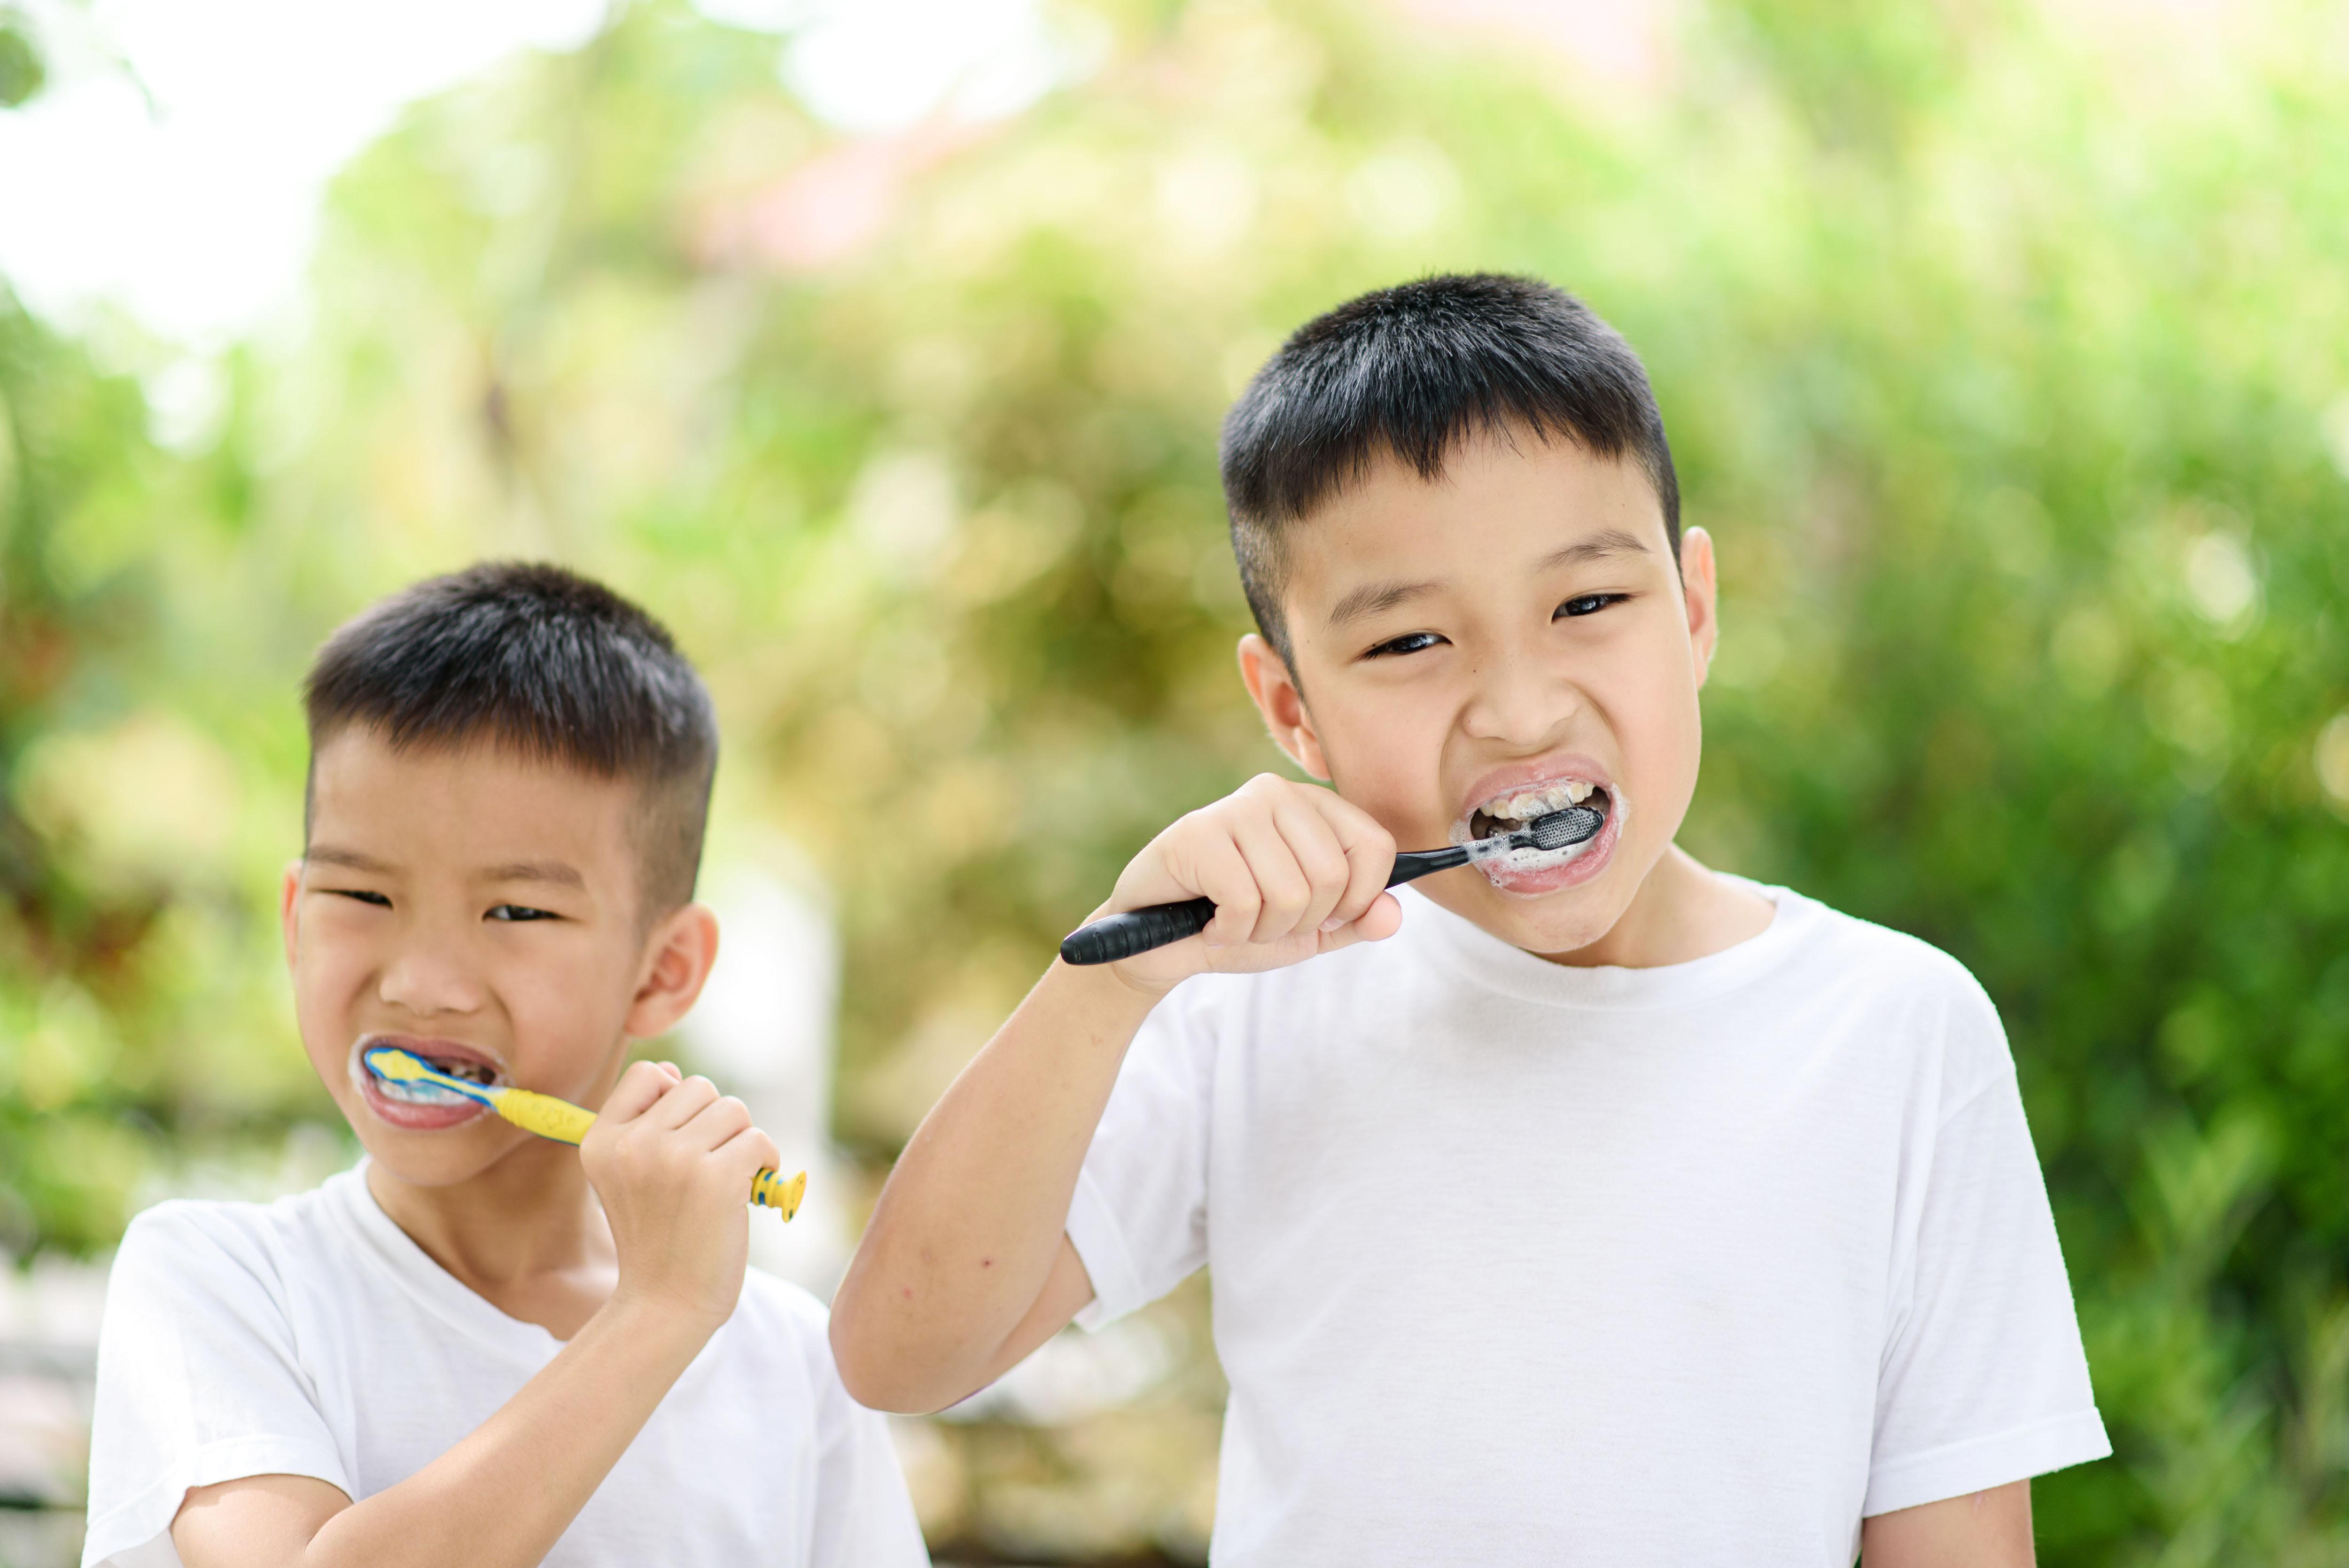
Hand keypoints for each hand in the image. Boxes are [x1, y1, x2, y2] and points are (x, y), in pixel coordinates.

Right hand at [580, 1060, 780, 1330]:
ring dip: (741, 1141)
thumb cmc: (656, 1238)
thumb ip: (643, 1122)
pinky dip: (766, 1160)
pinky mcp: (716, 1178)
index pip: (649, 1073)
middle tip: (706, 1170)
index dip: (674, 1097)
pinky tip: (750, 1190)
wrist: (665, 1305)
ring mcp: (674, 1159)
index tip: (680, 1140)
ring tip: (726, 1181)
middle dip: (714, 1123)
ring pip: (733, 1109)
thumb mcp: (625, 1177)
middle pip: (699, 1087)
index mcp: (601, 1140)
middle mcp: (632, 1144)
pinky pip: (758, 1139)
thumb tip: (672, 1072)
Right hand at [1093, 773, 1403, 993]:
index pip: (1376, 846)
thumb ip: (1355, 921)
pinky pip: (1244, 900)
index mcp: (1313, 807)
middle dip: (1301, 923)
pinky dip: (1229, 931)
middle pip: (1332, 876)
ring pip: (1291, 893)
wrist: (1157, 945)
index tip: (1320, 917)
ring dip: (1261, 930)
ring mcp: (1235, 809)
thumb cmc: (1236, 924)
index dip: (1356, 900)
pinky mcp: (1197, 833)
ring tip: (1233, 921)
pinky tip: (1209, 922)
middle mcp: (1276, 793)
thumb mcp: (1308, 930)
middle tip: (1263, 921)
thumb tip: (1393, 914)